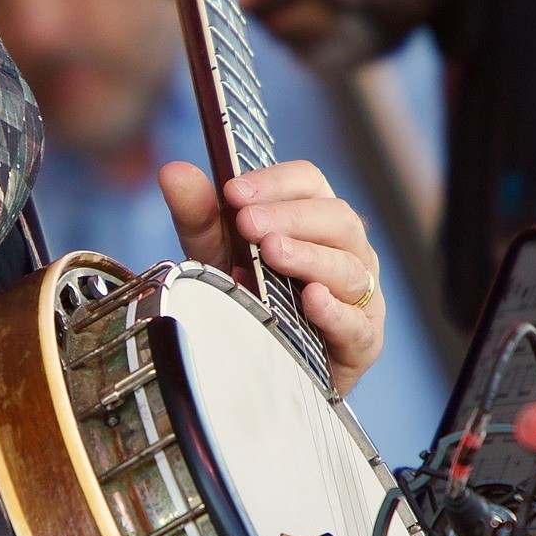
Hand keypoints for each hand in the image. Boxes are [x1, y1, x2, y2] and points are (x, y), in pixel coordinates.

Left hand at [158, 160, 384, 392]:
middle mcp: (346, 248)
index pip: (308, 182)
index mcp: (315, 216)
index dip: (275, 182)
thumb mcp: (216, 253)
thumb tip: (173, 172)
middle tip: (247, 223)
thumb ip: (199, 215)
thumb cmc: (248, 295)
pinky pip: (357, 323)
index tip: (234, 191)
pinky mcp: (362, 340)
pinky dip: (335, 311)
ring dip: (309, 256)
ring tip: (272, 253)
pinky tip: (312, 300)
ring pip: (348, 267)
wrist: (264, 363)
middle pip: (336, 218)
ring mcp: (360, 294)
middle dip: (290, 217)